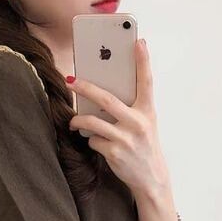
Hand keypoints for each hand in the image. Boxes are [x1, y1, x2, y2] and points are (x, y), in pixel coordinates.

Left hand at [67, 38, 170, 196]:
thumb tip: (100, 95)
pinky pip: (93, 140)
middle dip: (85, 88)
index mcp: (147, 111)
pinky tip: (95, 142)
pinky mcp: (114, 153)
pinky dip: (91, 140)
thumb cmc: (144, 146)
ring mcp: (126, 139)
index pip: (147, 82)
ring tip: (73, 120)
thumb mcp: (145, 124)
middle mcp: (138, 123)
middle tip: (70, 80)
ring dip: (78, 120)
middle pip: (106, 99)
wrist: (150, 178)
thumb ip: (131, 108)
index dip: (143, 61)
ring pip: (93, 122)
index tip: (138, 42)